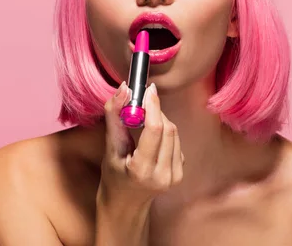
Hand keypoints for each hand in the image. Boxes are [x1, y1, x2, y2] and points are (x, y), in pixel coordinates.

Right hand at [96, 82, 183, 231]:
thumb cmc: (114, 174)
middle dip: (155, 111)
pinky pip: (176, 141)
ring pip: (174, 133)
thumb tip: (125, 88)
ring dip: (160, 120)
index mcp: (141, 170)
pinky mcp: (180, 173)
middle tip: (143, 101)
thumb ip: (115, 116)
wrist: (126, 202)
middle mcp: (162, 175)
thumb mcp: (110, 147)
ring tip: (144, 122)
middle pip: (167, 129)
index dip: (153, 106)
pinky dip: (165, 133)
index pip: (154, 130)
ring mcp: (174, 176)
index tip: (148, 90)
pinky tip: (153, 139)